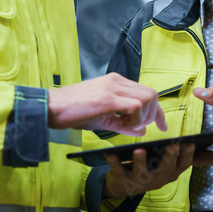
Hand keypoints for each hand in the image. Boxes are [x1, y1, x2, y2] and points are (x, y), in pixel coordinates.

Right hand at [47, 73, 165, 135]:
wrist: (50, 108)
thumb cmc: (73, 112)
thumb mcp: (103, 119)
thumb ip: (124, 124)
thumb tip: (143, 130)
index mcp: (116, 82)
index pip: (146, 92)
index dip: (158, 111)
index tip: (162, 126)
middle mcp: (117, 81)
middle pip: (151, 94)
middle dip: (154, 114)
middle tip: (146, 128)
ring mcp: (113, 87)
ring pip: (146, 98)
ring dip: (143, 117)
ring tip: (127, 126)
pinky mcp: (108, 98)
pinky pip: (135, 106)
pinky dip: (135, 119)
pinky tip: (122, 126)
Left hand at [102, 143, 212, 198]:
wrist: (124, 185)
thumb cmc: (153, 169)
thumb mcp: (173, 165)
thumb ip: (194, 160)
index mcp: (171, 173)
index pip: (183, 165)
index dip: (187, 155)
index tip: (189, 142)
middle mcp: (158, 180)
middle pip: (165, 169)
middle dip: (168, 158)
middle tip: (171, 145)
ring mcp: (141, 182)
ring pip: (142, 173)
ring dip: (141, 161)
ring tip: (140, 149)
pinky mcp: (124, 181)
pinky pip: (119, 171)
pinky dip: (114, 162)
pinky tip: (110, 151)